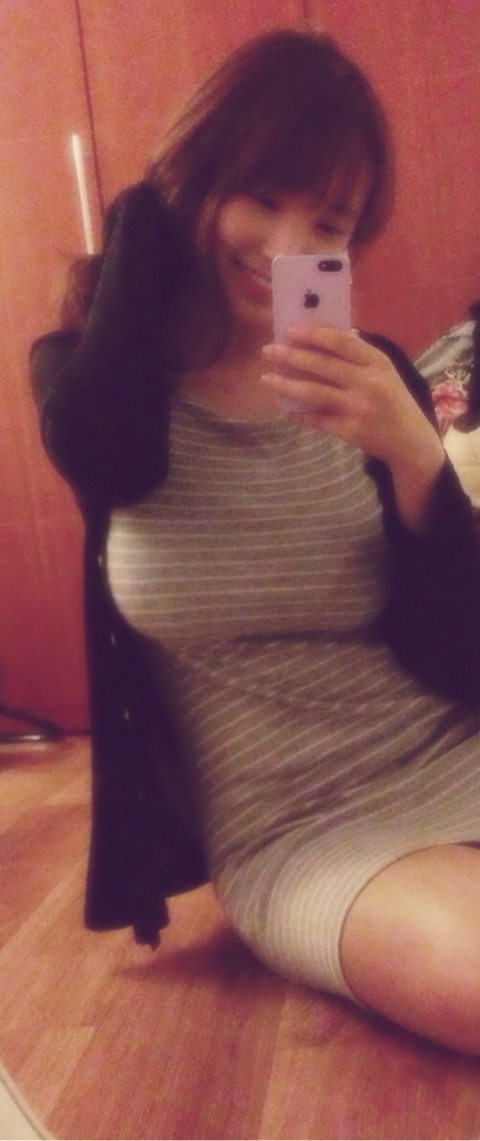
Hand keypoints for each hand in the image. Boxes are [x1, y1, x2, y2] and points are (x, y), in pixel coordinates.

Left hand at [261, 325, 445, 531]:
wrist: (409, 441)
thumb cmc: (393, 400)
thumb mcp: (384, 372)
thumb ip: (358, 355)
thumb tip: (321, 336)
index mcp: (378, 362)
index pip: (342, 342)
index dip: (314, 335)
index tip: (290, 330)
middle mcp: (368, 383)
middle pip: (322, 366)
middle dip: (291, 356)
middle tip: (268, 351)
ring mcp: (358, 408)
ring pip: (314, 393)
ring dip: (286, 385)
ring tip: (266, 378)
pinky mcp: (350, 431)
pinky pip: (318, 420)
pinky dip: (300, 414)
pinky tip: (285, 409)